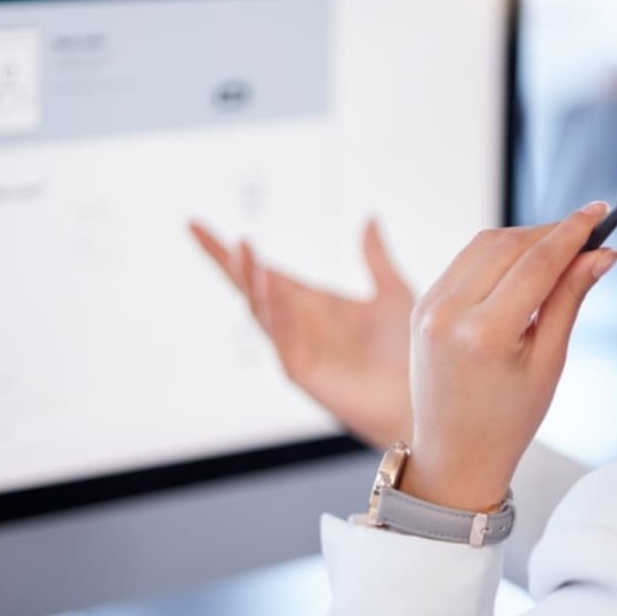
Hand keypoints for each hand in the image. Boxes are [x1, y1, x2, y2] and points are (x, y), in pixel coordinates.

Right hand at [189, 219, 413, 448]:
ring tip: (243, 249)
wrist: (422, 397)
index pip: (262, 271)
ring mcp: (295, 348)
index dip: (230, 251)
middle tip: (203, 231)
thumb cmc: (408, 352)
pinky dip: (273, 309)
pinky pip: (280, 337)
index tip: (195, 224)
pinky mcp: (302, 371)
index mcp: (310, 304)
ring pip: (259, 310)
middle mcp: (296, 324)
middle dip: (228, 262)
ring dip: (250, 280)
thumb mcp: (392, 292)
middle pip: (250, 288)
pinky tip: (269, 282)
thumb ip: (376, 258)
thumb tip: (370, 218)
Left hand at [401, 202, 616, 511]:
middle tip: (587, 235)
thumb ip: (569, 299)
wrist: (455, 454)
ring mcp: (429, 307)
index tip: (597, 214)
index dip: (572, 232)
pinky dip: (496, 253)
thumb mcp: (549, 362)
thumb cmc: (505, 420)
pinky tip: (523, 264)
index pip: (536, 262)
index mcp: (484, 334)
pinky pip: (464, 261)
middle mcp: (448, 314)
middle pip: (508, 244)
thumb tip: (600, 255)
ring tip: (559, 250)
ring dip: (523, 238)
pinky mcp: (421, 305)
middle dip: (550, 233)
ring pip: (483, 245)